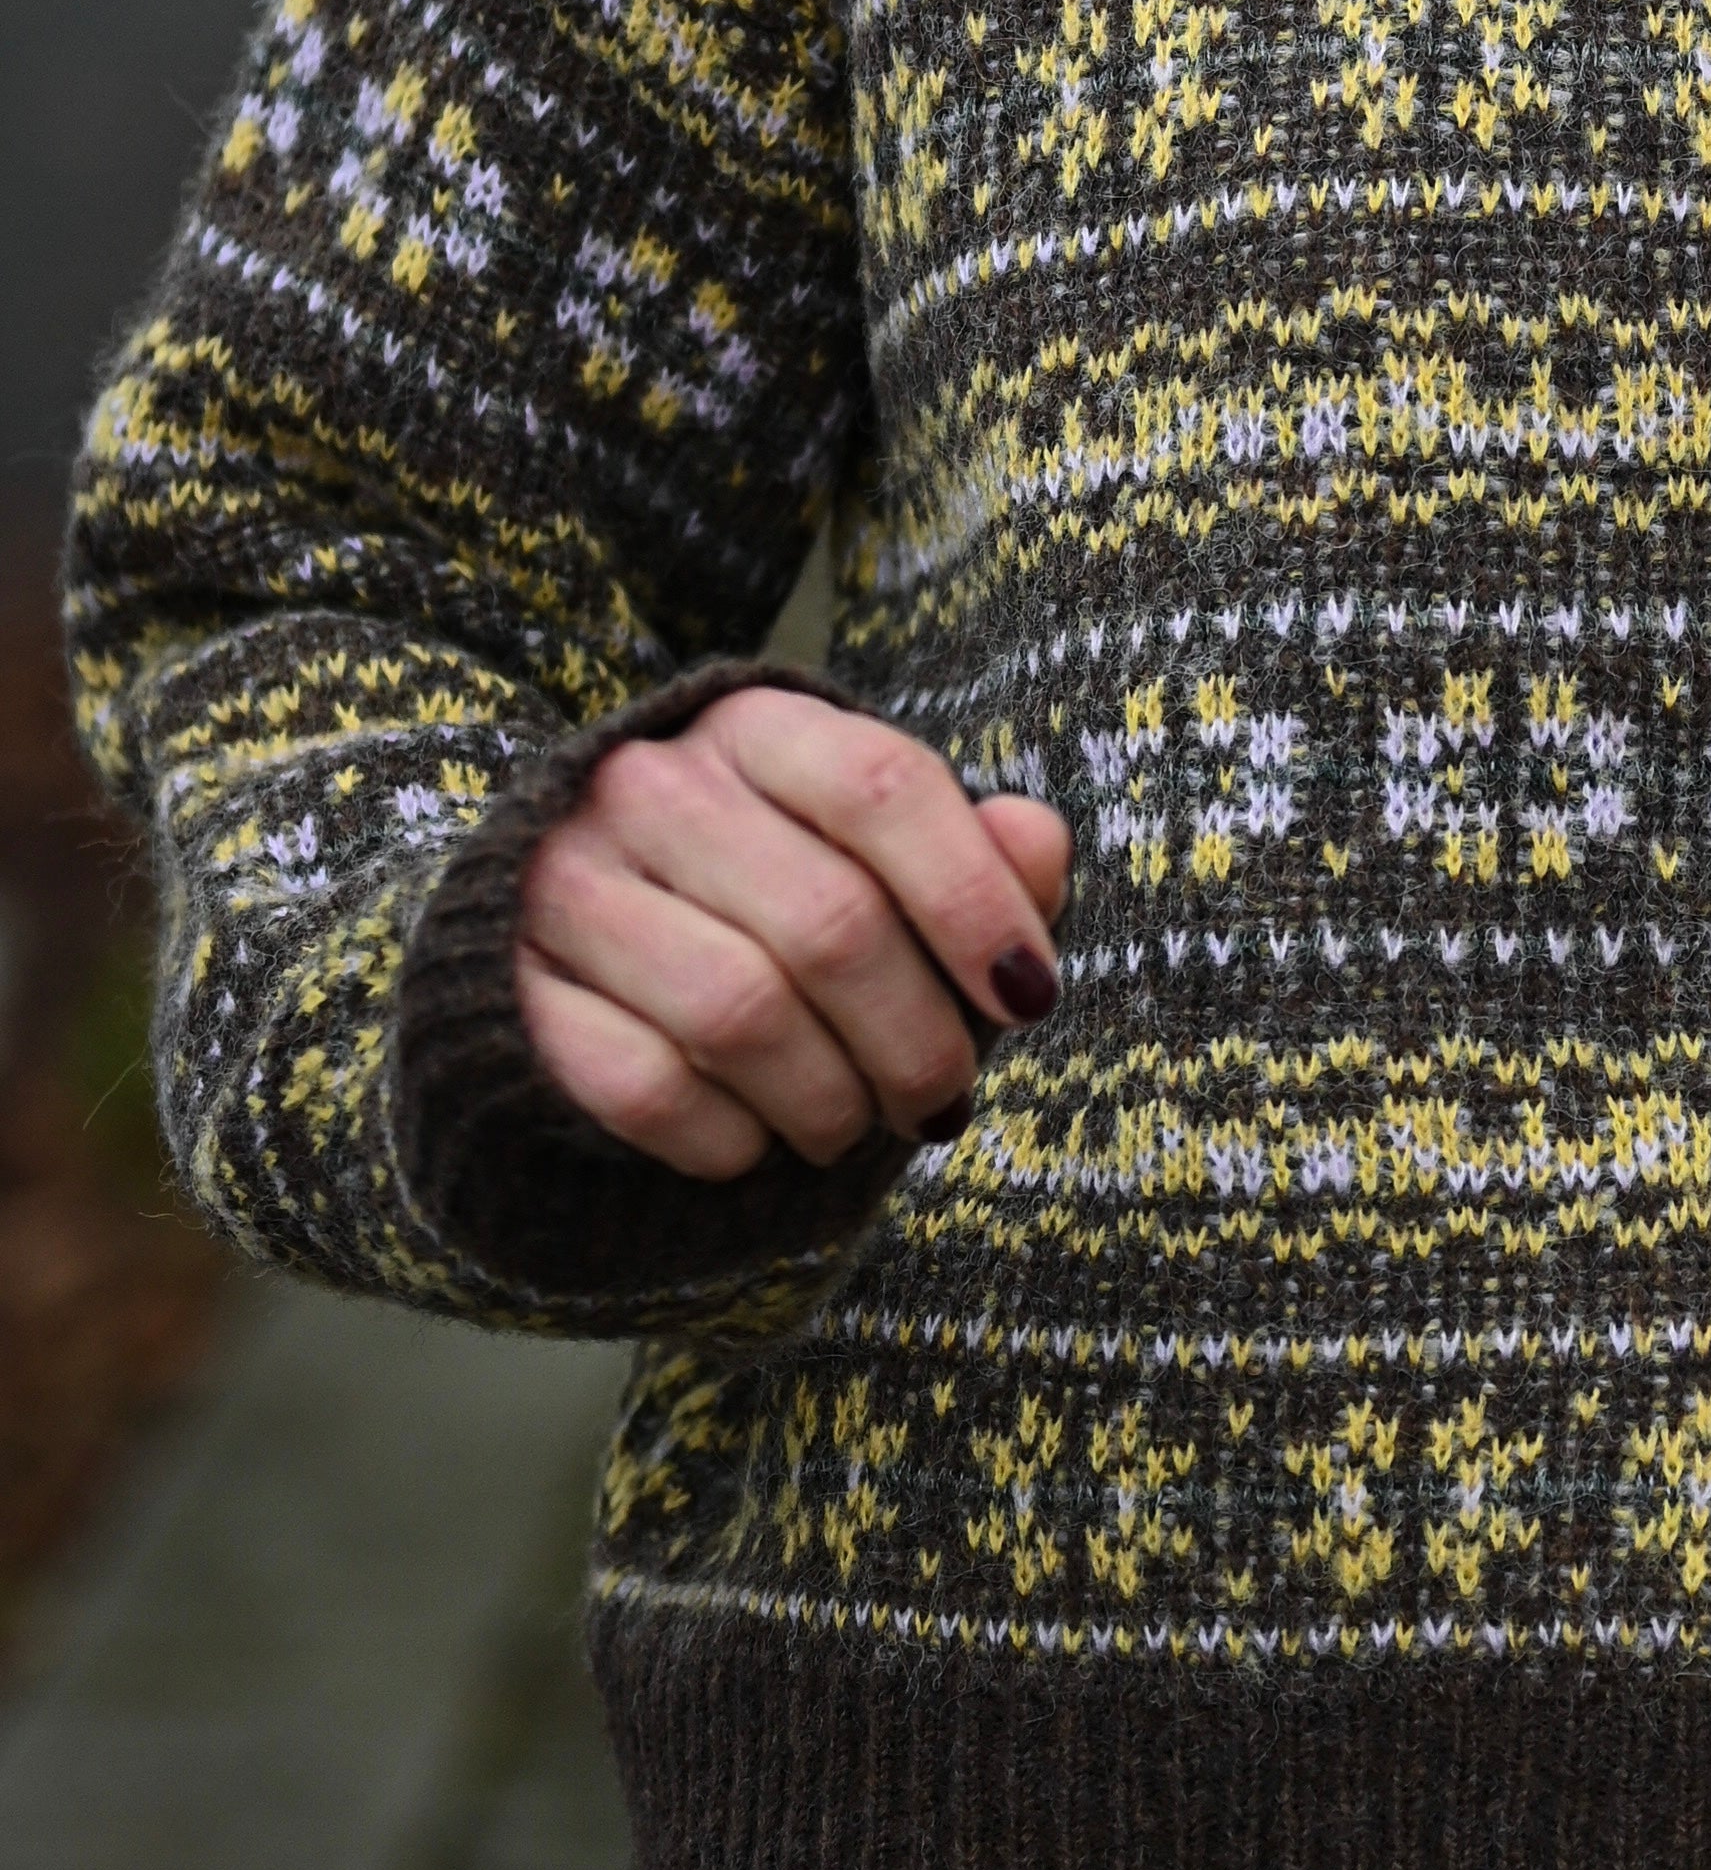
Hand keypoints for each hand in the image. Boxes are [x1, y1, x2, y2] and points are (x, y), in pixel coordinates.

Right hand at [513, 682, 1071, 1181]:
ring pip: (740, 1013)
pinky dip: (726, 1138)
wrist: (566, 930)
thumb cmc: (766, 886)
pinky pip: (645, 1086)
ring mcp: (568, 883)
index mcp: (758, 728)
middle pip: (829, 923)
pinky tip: (756, 1140)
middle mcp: (650, 785)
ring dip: (827, 1099)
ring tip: (853, 1125)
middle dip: (916, 1039)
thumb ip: (971, 849)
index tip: (1031, 996)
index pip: (883, 789)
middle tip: (940, 1100)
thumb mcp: (870, 849)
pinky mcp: (514, 987)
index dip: (975, 901)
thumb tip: (1037, 845)